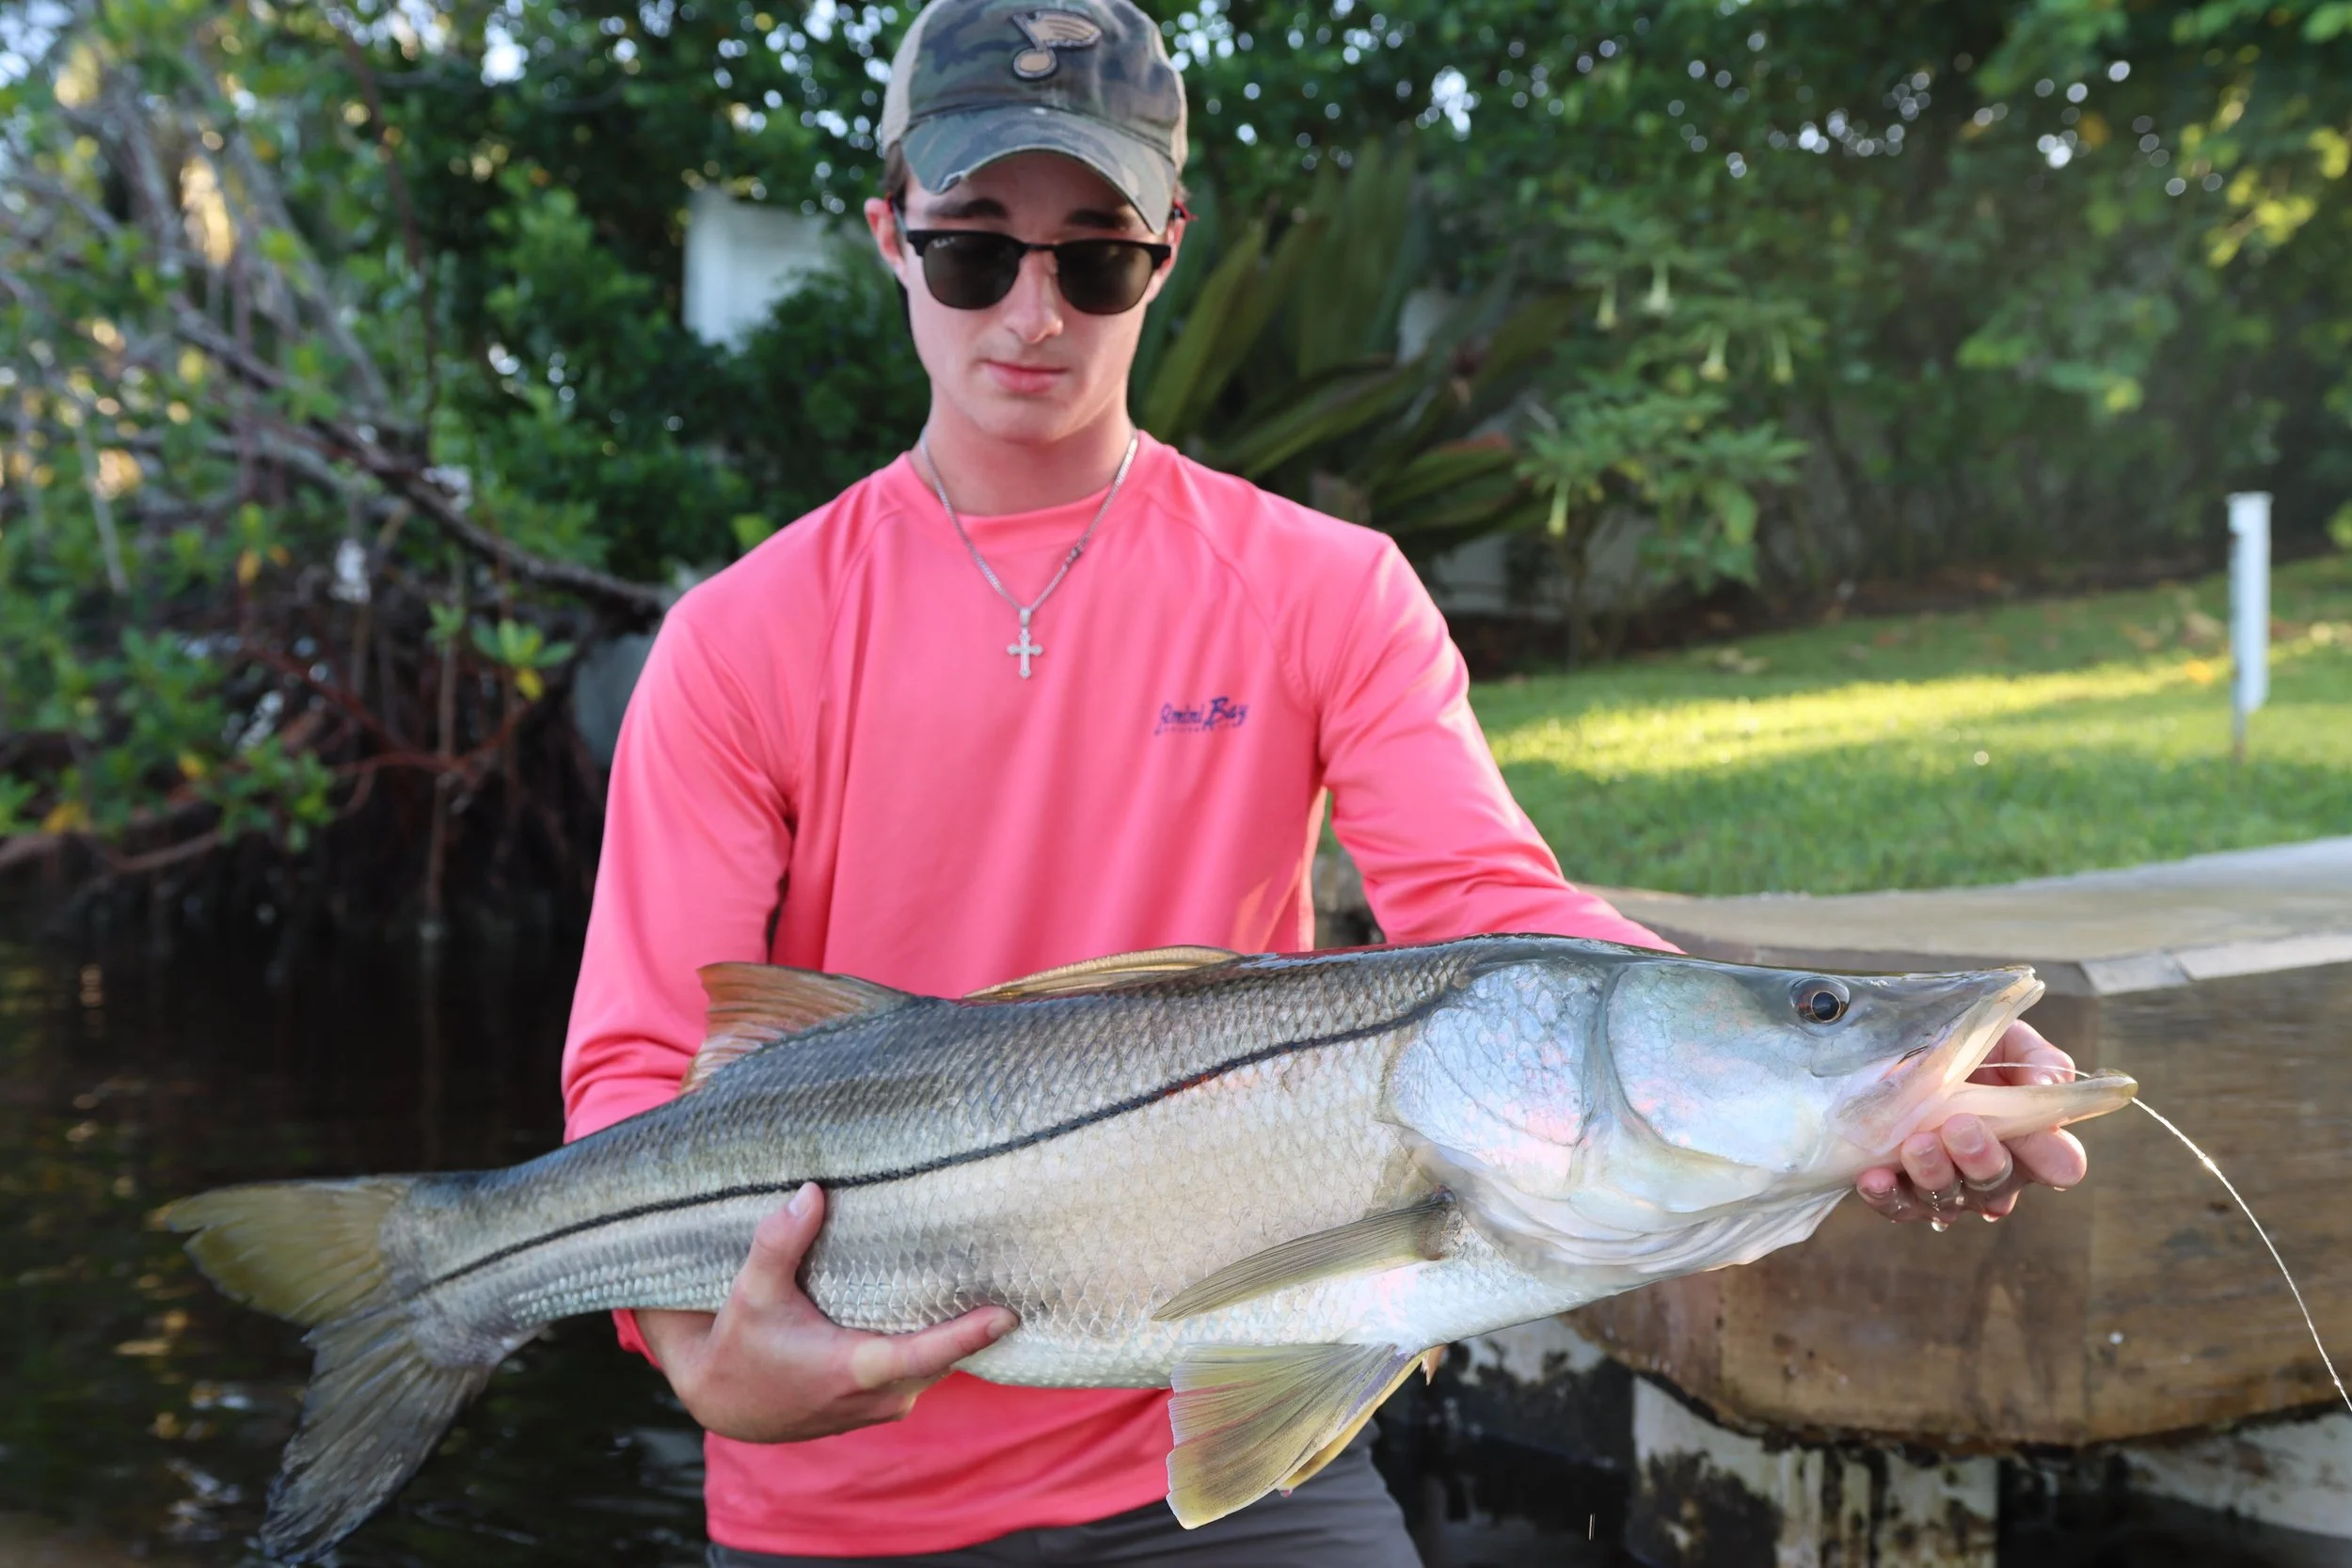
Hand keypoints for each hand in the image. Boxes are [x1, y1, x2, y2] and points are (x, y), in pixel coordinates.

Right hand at [636, 1182, 1015, 1441]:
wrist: (722, 1399)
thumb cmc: (740, 1344)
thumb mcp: (753, 1292)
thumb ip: (779, 1243)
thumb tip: (811, 1193)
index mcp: (854, 1370)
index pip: (924, 1354)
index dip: (967, 1336)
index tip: (1007, 1315)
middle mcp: (876, 1397)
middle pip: (942, 1358)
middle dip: (972, 1324)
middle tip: (1004, 1275)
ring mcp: (880, 1407)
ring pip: (934, 1369)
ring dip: (952, 1336)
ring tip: (980, 1285)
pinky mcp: (877, 1407)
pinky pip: (920, 1375)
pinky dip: (932, 1349)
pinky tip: (940, 1311)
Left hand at [1855, 1020, 2089, 1227]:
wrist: (1902, 1049)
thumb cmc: (1966, 1048)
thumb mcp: (2005, 1040)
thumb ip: (2036, 1058)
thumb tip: (2046, 1085)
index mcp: (2028, 1138)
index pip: (2058, 1163)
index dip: (2053, 1159)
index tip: (2043, 1147)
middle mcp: (1990, 1172)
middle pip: (1997, 1184)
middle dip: (1981, 1157)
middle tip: (1960, 1126)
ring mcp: (1947, 1187)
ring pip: (1949, 1199)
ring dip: (1934, 1173)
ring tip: (1917, 1144)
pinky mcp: (1902, 1193)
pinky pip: (1896, 1204)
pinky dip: (1886, 1194)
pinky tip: (1873, 1177)